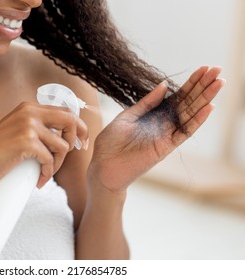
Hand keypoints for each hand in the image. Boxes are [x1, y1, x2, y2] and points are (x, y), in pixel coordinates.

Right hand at [0, 102, 87, 189]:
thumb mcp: (15, 133)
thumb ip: (35, 130)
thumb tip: (61, 138)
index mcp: (27, 108)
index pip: (64, 111)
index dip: (77, 126)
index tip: (80, 142)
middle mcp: (29, 112)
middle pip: (70, 119)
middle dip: (78, 137)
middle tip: (75, 152)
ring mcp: (27, 125)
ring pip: (62, 145)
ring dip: (57, 164)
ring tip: (44, 173)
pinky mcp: (25, 141)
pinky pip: (50, 160)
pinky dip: (47, 173)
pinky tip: (39, 181)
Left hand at [88, 66, 224, 192]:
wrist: (103, 164)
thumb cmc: (111, 141)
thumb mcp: (127, 116)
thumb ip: (147, 103)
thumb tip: (164, 85)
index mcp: (154, 114)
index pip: (177, 96)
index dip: (190, 83)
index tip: (204, 69)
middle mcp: (163, 124)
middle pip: (187, 102)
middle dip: (202, 86)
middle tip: (217, 70)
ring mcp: (166, 135)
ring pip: (190, 114)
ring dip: (205, 99)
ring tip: (219, 83)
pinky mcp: (166, 147)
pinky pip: (184, 132)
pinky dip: (196, 120)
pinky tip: (208, 107)